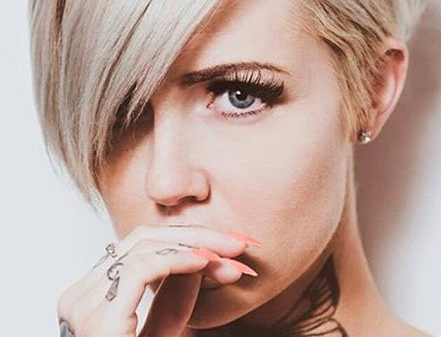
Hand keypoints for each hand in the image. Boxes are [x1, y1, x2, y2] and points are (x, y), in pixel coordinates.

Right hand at [56, 225, 258, 336]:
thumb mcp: (161, 333)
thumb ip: (173, 297)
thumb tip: (201, 257)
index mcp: (91, 295)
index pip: (141, 246)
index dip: (186, 238)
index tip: (226, 244)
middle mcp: (80, 296)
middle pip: (143, 240)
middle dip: (196, 235)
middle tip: (237, 242)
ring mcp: (83, 306)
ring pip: (143, 247)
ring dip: (195, 246)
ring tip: (230, 255)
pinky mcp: (98, 322)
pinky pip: (140, 270)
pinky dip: (177, 260)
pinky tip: (205, 263)